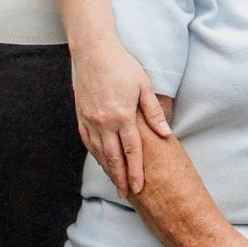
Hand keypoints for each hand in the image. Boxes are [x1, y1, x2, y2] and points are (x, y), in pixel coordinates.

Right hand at [73, 43, 172, 196]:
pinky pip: (87, 141)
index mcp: (122, 116)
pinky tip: (101, 160)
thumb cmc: (123, 66)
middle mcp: (104, 122)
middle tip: (125, 194)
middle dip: (120, 178)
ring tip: (115, 182)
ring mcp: (89, 120)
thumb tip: (166, 134)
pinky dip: (95, 154)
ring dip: (107, 169)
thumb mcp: (144, 86)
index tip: (139, 188)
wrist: (94, 52)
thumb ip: (154, 113)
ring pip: (98, 152)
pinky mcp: (81, 116)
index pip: (131, 152)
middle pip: (113, 158)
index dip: (135, 172)